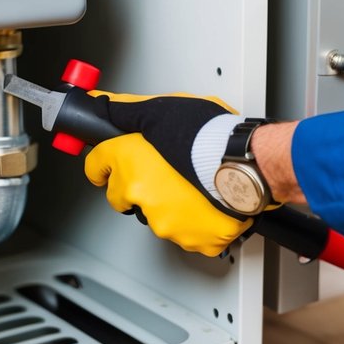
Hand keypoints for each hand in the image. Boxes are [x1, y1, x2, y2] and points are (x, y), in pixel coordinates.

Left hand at [82, 91, 259, 256]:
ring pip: (153, 214)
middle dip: (138, 184)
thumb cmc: (213, 137)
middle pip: (121, 195)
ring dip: (167, 203)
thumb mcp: (168, 108)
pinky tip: (204, 201)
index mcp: (128, 160)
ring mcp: (162, 220)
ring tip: (192, 184)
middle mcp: (139, 193)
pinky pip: (183, 232)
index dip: (103, 164)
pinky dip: (192, 221)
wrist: (248, 165)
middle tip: (166, 171)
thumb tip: (107, 104)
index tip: (106, 167)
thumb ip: (131, 110)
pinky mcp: (186, 239)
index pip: (95, 166)